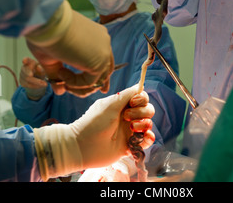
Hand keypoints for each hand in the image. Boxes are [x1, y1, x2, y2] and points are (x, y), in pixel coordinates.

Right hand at [19, 57, 47, 99]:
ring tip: (45, 84)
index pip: (27, 59)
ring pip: (27, 79)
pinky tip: (40, 86)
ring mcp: (22, 75)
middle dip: (28, 72)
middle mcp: (24, 67)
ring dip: (36, 82)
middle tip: (31, 75)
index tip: (24, 61)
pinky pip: (28, 85)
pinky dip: (35, 86)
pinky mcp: (21, 82)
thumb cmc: (40, 72)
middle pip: (25, 70)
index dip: (25, 60)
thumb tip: (38, 67)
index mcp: (30, 62)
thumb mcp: (43, 70)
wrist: (37, 81)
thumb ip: (41, 69)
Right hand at [26, 1, 113, 96]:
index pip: (103, 58)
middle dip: (92, 85)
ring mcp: (104, 50)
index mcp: (96, 35)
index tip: (80, 86)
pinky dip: (74, 83)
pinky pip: (90, 82)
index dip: (94, 75)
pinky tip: (61, 73)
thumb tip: (59, 91)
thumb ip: (59, 73)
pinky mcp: (100, 61)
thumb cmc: (46, 33)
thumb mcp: (53, 56)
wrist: (48, 22)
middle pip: (105, 70)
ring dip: (79, 86)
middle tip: (74, 91)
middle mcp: (103, 41)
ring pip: (98, 79)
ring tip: (61, 81)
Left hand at [33, 85, 154, 180]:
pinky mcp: (131, 145)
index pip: (141, 98)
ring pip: (148, 124)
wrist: (83, 146)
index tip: (133, 103)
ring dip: (144, 124)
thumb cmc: (94, 123)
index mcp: (122, 105)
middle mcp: (127, 117)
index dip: (141, 99)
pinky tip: (143, 137)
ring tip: (132, 129)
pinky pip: (146, 140)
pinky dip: (149, 138)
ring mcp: (129, 131)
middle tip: (126, 117)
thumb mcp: (110, 104)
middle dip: (142, 112)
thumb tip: (139, 85)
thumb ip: (127, 95)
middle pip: (147, 110)